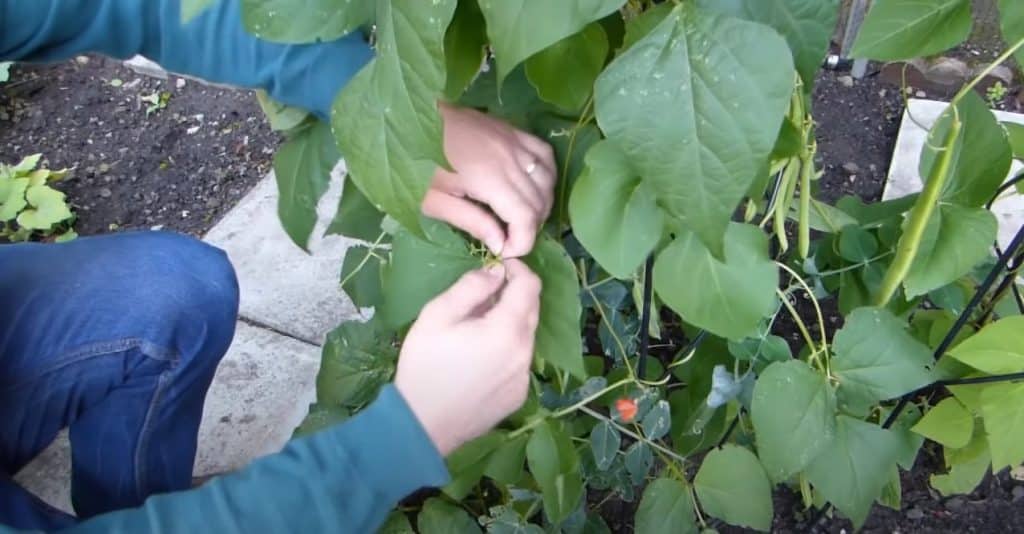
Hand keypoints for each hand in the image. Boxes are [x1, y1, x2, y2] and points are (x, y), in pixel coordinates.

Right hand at [395, 260, 541, 455]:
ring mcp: (524, 377)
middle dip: (513, 294)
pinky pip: (519, 361)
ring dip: (509, 324)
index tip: (497, 267)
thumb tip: (496, 272)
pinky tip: (479, 361)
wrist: (422, 424)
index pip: (531, 285)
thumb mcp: (437, 316)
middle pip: (532, 309)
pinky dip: (506, 350)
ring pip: (526, 336)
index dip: (517, 269)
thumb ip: (471, 287)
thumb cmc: (424, 366)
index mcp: (507, 330)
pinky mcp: (518, 394)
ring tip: (476, 331)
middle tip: (481, 297)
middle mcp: (524, 352)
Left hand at [422, 103, 555, 257]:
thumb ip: (470, 222)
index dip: (522, 242)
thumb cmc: (414, 161)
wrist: (409, 117)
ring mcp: (515, 141)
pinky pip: (545, 155)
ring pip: (547, 181)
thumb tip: (500, 244)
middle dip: (527, 229)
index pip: (525, 218)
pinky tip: (533, 187)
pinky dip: (546, 176)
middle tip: (505, 238)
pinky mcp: (513, 130)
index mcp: (490, 179)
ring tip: (518, 218)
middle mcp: (511, 159)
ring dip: (540, 205)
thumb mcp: (433, 201)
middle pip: (539, 203)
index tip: (503, 251)